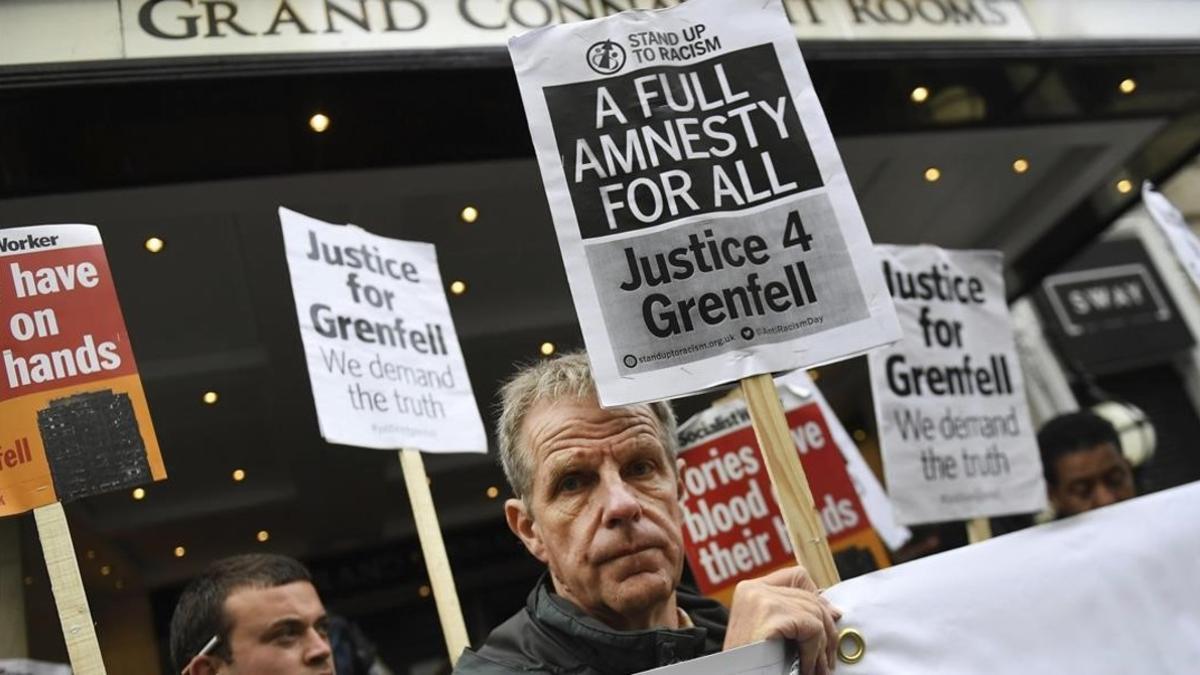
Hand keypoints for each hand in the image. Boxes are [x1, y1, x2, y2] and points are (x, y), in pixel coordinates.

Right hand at [724, 566, 841, 674]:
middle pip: (810, 598)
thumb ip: (794, 616)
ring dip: (822, 647)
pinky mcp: (770, 614)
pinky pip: (812, 628)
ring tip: (816, 668)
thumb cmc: (750, 663)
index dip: (818, 598)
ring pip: (815, 614)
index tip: (829, 621)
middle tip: (827, 659)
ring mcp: (761, 599)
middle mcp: (753, 589)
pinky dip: (814, 652)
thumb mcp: (771, 633)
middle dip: (826, 630)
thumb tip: (834, 612)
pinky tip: (805, 667)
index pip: (796, 576)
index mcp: (750, 590)